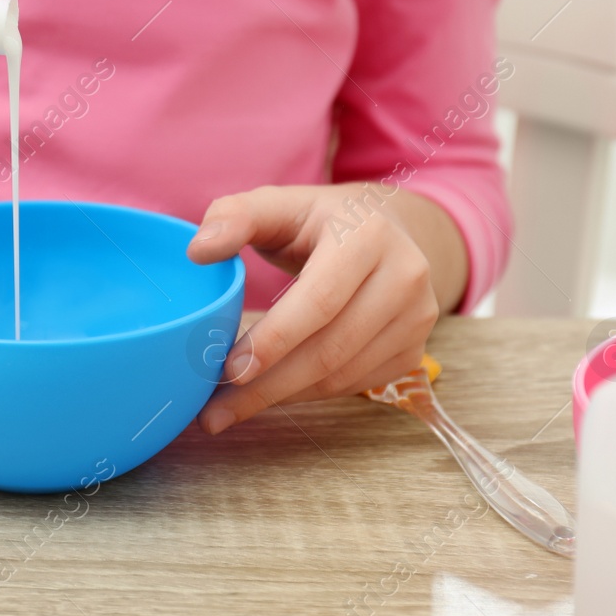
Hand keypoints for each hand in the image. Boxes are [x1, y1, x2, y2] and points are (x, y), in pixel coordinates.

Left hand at [185, 184, 467, 433]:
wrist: (389, 230)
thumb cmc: (319, 220)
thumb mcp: (278, 204)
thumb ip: (234, 217)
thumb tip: (199, 250)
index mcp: (368, 236)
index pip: (320, 300)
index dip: (275, 340)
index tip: (229, 370)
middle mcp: (404, 277)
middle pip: (330, 348)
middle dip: (267, 385)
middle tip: (213, 411)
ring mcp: (416, 318)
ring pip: (341, 376)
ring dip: (281, 397)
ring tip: (228, 408)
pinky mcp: (414, 350)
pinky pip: (353, 386)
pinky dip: (306, 395)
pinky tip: (269, 394)